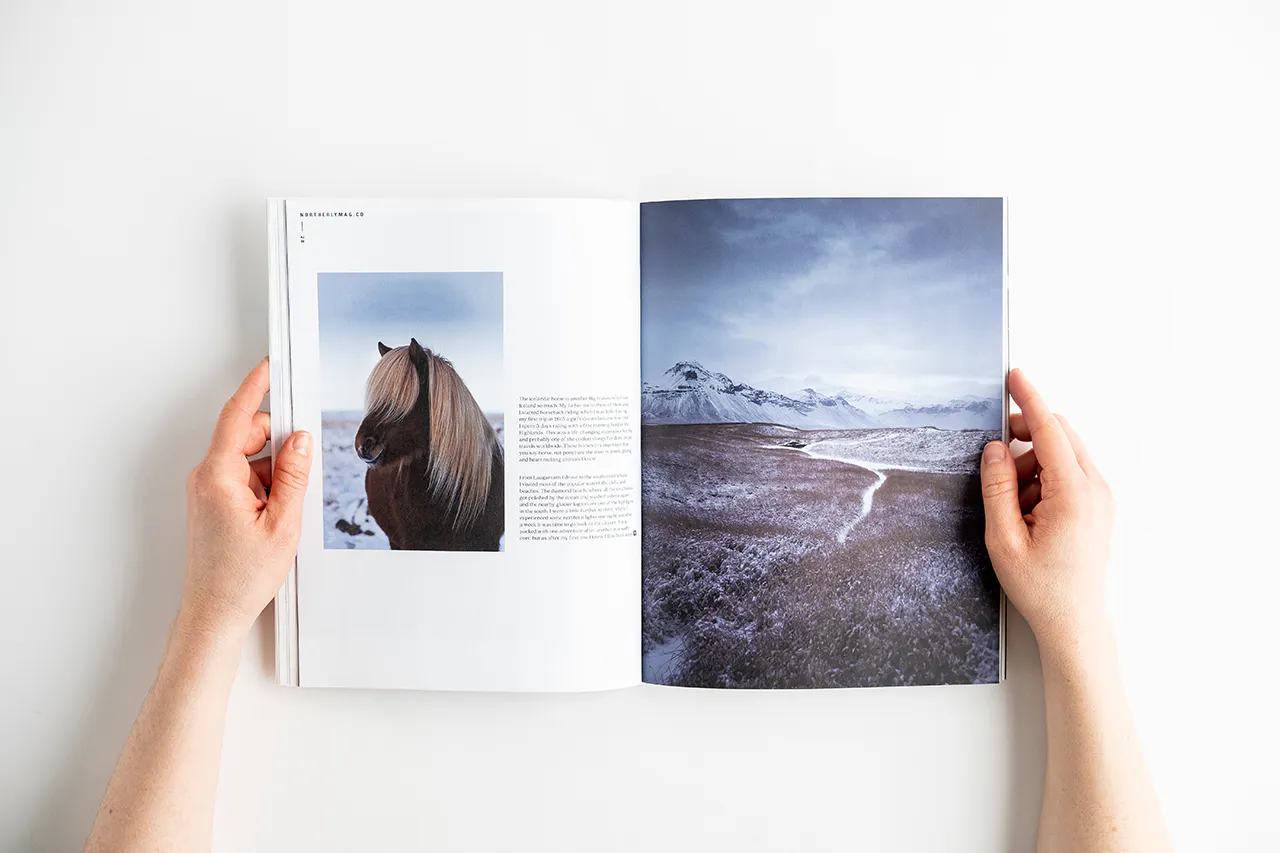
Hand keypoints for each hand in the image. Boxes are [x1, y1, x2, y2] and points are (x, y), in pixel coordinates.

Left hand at [179, 358, 312, 642]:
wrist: (214, 612)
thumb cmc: (240, 577)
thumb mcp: (282, 523)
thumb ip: (293, 475)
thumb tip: (301, 438)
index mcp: (218, 476)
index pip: (237, 416)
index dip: (256, 387)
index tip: (270, 366)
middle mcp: (207, 477)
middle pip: (247, 435)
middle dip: (278, 443)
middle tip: (303, 467)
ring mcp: (208, 489)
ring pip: (250, 459)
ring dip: (274, 473)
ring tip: (284, 512)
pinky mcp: (214, 501)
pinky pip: (245, 478)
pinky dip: (266, 487)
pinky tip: (276, 516)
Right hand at [979, 368, 1113, 659]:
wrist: (1074, 622)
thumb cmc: (1040, 587)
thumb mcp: (1003, 538)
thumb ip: (997, 487)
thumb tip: (995, 449)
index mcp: (1073, 495)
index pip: (1050, 430)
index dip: (1029, 399)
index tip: (1014, 375)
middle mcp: (1095, 489)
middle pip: (1060, 434)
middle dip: (1025, 435)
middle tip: (996, 460)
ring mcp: (1101, 497)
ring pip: (1064, 452)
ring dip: (1033, 462)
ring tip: (1012, 506)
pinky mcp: (1099, 506)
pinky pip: (1070, 472)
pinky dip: (1044, 477)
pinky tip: (1028, 509)